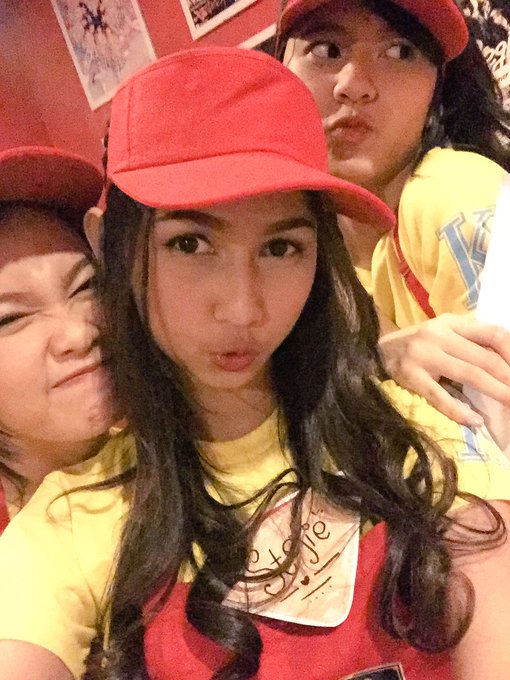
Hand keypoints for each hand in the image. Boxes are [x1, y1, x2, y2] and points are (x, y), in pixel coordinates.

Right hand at [378, 313, 509, 426]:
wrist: (373, 352)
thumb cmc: (416, 346)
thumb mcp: (442, 334)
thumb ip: (469, 344)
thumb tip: (504, 367)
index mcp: (451, 323)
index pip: (492, 334)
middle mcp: (438, 335)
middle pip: (485, 358)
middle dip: (509, 378)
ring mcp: (423, 356)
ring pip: (469, 374)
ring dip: (496, 392)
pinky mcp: (410, 377)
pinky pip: (439, 396)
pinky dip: (459, 410)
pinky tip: (475, 421)